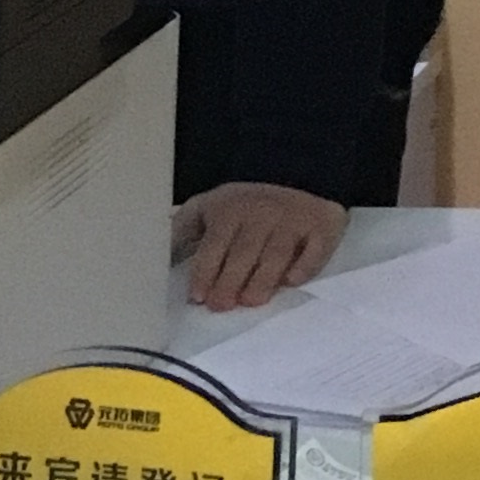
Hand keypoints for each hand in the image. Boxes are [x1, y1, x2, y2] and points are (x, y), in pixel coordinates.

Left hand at [172, 183, 348, 311]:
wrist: (299, 173)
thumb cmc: (244, 204)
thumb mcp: (208, 208)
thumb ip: (181, 231)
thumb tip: (154, 258)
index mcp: (231, 211)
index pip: (215, 246)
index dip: (205, 273)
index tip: (198, 297)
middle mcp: (263, 214)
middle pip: (245, 253)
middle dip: (230, 281)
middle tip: (222, 305)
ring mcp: (294, 220)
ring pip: (277, 254)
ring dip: (263, 279)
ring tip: (252, 301)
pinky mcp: (324, 227)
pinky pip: (316, 249)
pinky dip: (305, 265)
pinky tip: (292, 280)